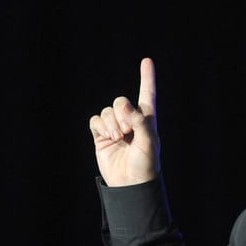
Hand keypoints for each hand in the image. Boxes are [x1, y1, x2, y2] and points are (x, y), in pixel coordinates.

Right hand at [89, 58, 160, 186]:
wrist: (131, 184)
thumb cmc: (146, 164)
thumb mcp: (149, 142)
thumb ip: (139, 121)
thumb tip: (124, 105)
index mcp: (147, 118)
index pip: (147, 93)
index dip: (147, 77)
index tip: (147, 61)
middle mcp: (130, 120)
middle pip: (120, 101)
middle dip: (121, 113)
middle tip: (127, 131)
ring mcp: (115, 127)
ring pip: (107, 111)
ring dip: (111, 123)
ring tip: (118, 138)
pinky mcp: (101, 136)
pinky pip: (95, 120)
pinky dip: (100, 126)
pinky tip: (107, 137)